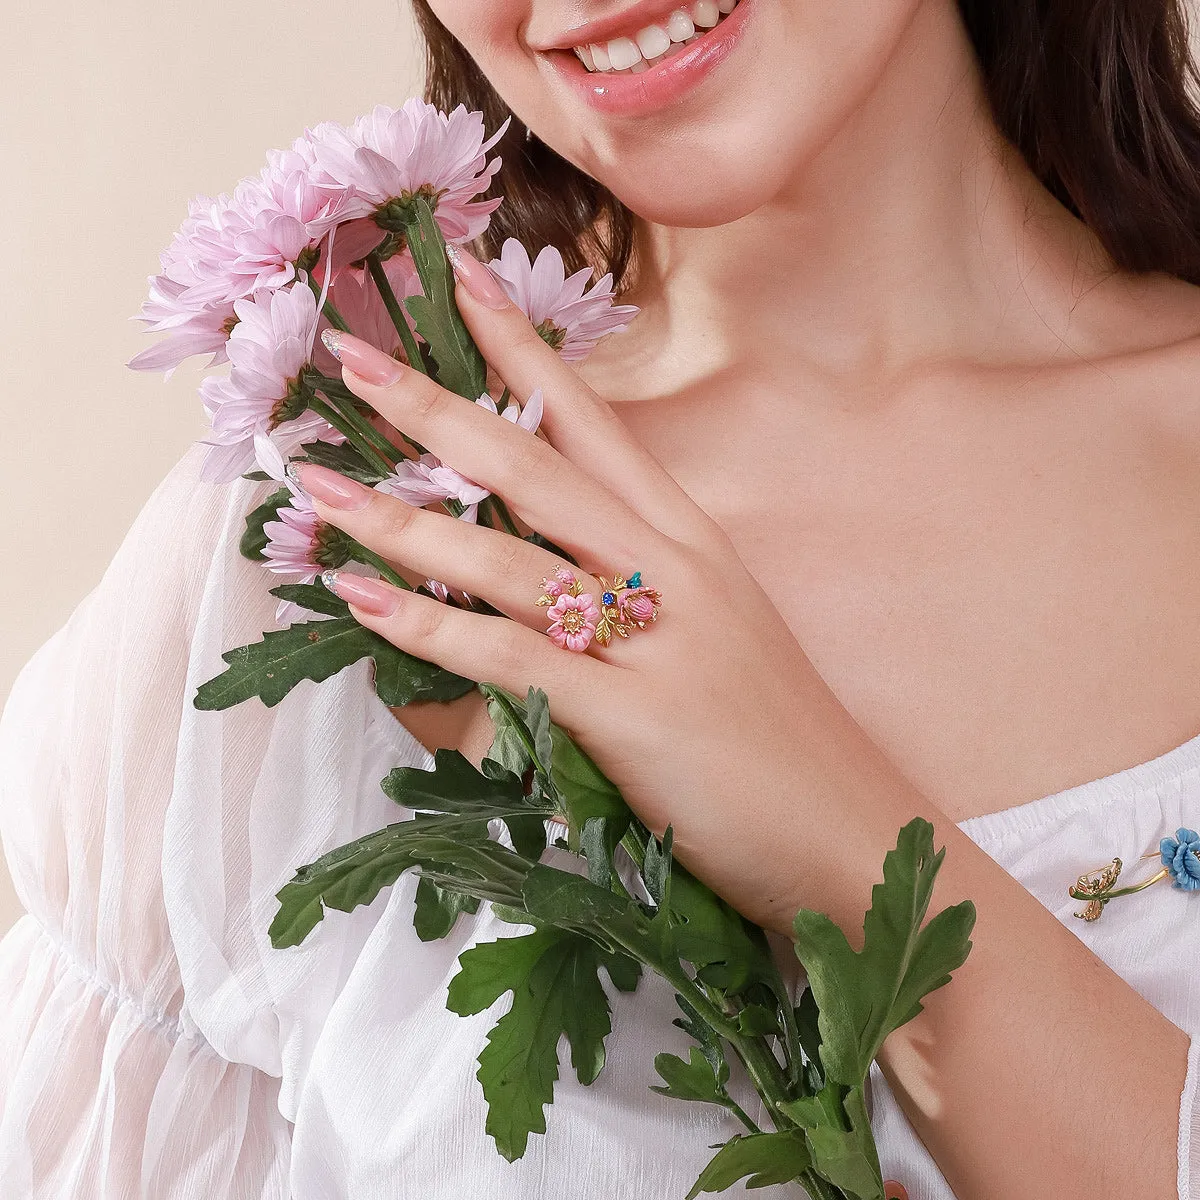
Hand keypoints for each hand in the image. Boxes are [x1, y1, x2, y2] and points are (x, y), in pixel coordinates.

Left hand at [299, 248, 917, 934]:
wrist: (851, 831)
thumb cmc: (777, 736)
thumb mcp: (716, 632)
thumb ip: (637, 590)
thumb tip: (542, 570)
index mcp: (692, 541)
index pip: (595, 425)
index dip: (524, 352)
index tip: (462, 284)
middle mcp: (674, 571)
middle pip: (538, 469)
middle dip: (439, 407)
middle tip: (352, 355)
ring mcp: (657, 642)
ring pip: (510, 559)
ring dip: (404, 518)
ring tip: (318, 484)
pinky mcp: (635, 720)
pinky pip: (513, 658)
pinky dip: (430, 628)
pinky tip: (362, 601)